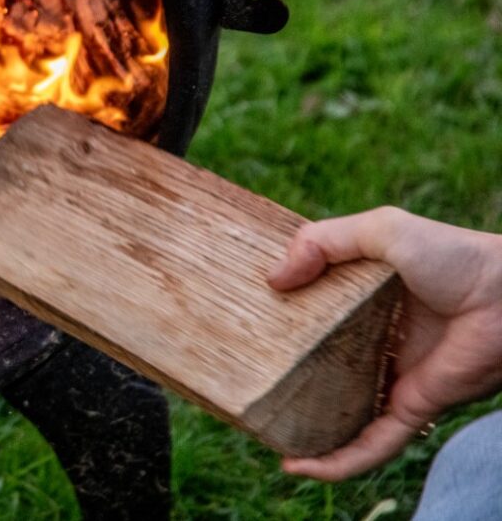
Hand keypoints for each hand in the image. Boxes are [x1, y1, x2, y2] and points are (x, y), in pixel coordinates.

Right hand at [267, 206, 501, 480]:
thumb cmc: (455, 255)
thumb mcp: (379, 231)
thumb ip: (321, 241)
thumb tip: (273, 280)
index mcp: (367, 305)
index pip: (315, 321)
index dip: (281, 326)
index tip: (242, 329)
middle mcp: (377, 346)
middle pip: (323, 372)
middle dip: (286, 383)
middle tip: (245, 384)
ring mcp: (393, 380)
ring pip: (342, 417)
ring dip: (307, 434)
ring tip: (264, 437)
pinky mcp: (412, 408)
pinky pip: (372, 445)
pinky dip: (337, 462)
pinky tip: (300, 467)